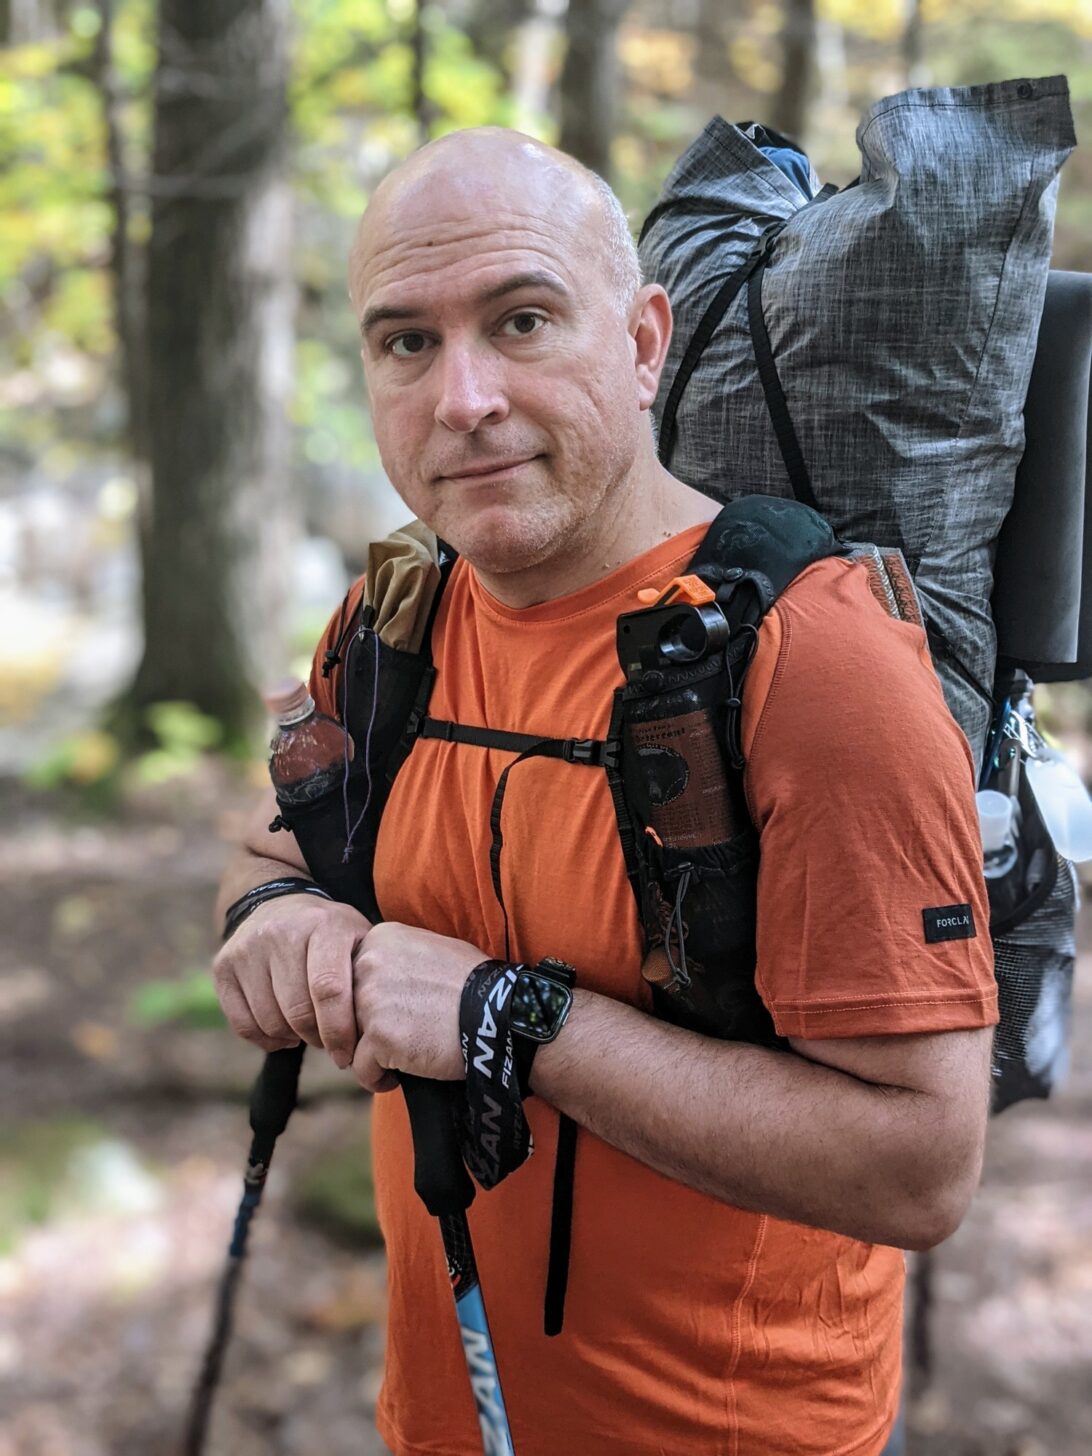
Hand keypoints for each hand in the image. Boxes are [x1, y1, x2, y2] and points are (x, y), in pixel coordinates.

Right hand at [212, 895, 370, 1067]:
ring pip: (269, 1021)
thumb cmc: (330, 935)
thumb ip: (368, 977)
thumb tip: (374, 1030)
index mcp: (324, 925)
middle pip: (297, 1011)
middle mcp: (280, 932)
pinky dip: (266, 1039)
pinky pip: (243, 1024)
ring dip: (292, 1038)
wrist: (279, 905)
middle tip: (328, 1041)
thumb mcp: (358, 940)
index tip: (346, 1055)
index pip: (328, 990)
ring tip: (307, 1029)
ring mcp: (247, 948)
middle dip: (317, 1038)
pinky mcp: (223, 965)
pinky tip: (283, 1029)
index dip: (338, 1031)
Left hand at [350, 922, 484, 1091]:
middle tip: (391, 1043)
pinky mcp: (379, 1037)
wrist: (499, 1013)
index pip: (349, 979)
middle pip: (345, 1009)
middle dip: (362, 1031)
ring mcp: (371, 1000)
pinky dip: (377, 1079)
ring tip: (399, 1061)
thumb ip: (394, 960)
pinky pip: (361, 1069)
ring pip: (349, 1041)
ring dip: (369, 1056)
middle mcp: (368, 964)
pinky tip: (400, 1076)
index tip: (388, 1017)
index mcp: (380, 939)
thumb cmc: (471, 986)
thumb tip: (372, 982)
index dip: (365, 1004)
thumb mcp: (430, 950)